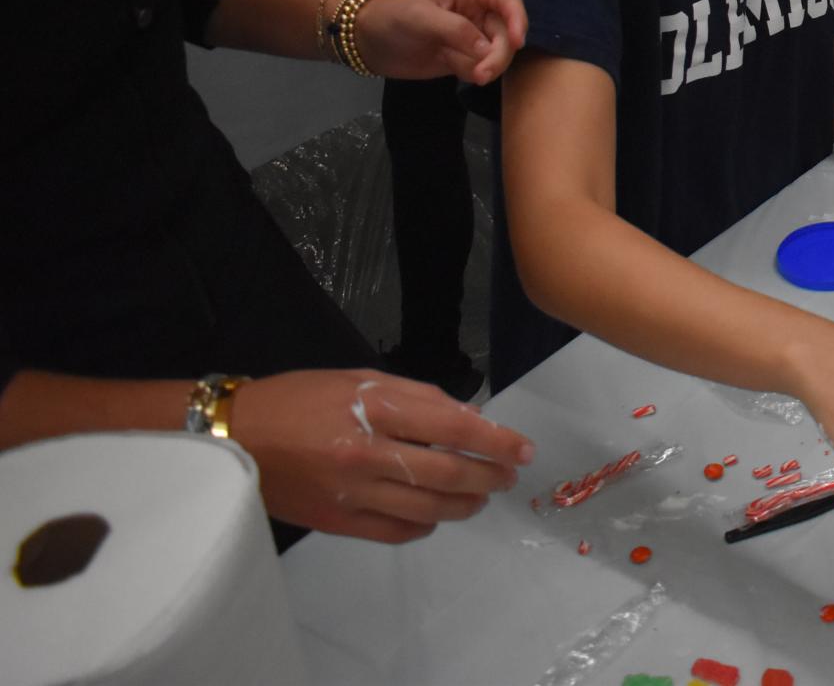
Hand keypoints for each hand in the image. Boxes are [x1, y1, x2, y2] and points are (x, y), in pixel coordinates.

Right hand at [231, 369, 535, 543]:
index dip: (496, 441)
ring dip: (466, 504)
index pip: (454, 427)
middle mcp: (367, 453)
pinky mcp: (337, 522)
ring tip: (482, 497)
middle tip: (508, 476)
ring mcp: (352, 492)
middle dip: (489, 476)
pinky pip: (396, 531)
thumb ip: (418, 397)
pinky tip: (436, 514)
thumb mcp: (361, 379)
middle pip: (448, 472)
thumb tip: (469, 419)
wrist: (234, 435)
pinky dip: (426, 524)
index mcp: (376, 409)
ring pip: (429, 507)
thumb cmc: (299, 398)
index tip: (523, 449)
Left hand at [353, 0, 528, 83]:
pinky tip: (455, 70)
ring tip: (473, 77)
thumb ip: (456, 30)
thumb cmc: (393, 19)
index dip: (518, 18)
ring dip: (489, 67)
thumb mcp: (422, 18)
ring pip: (499, 52)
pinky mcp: (466, 57)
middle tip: (482, 74)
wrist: (370, 43)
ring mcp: (474, 36)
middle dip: (499, 54)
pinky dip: (475, 73)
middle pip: (507, 32)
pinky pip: (484, 67)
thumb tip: (486, 49)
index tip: (517, 42)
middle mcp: (479, 11)